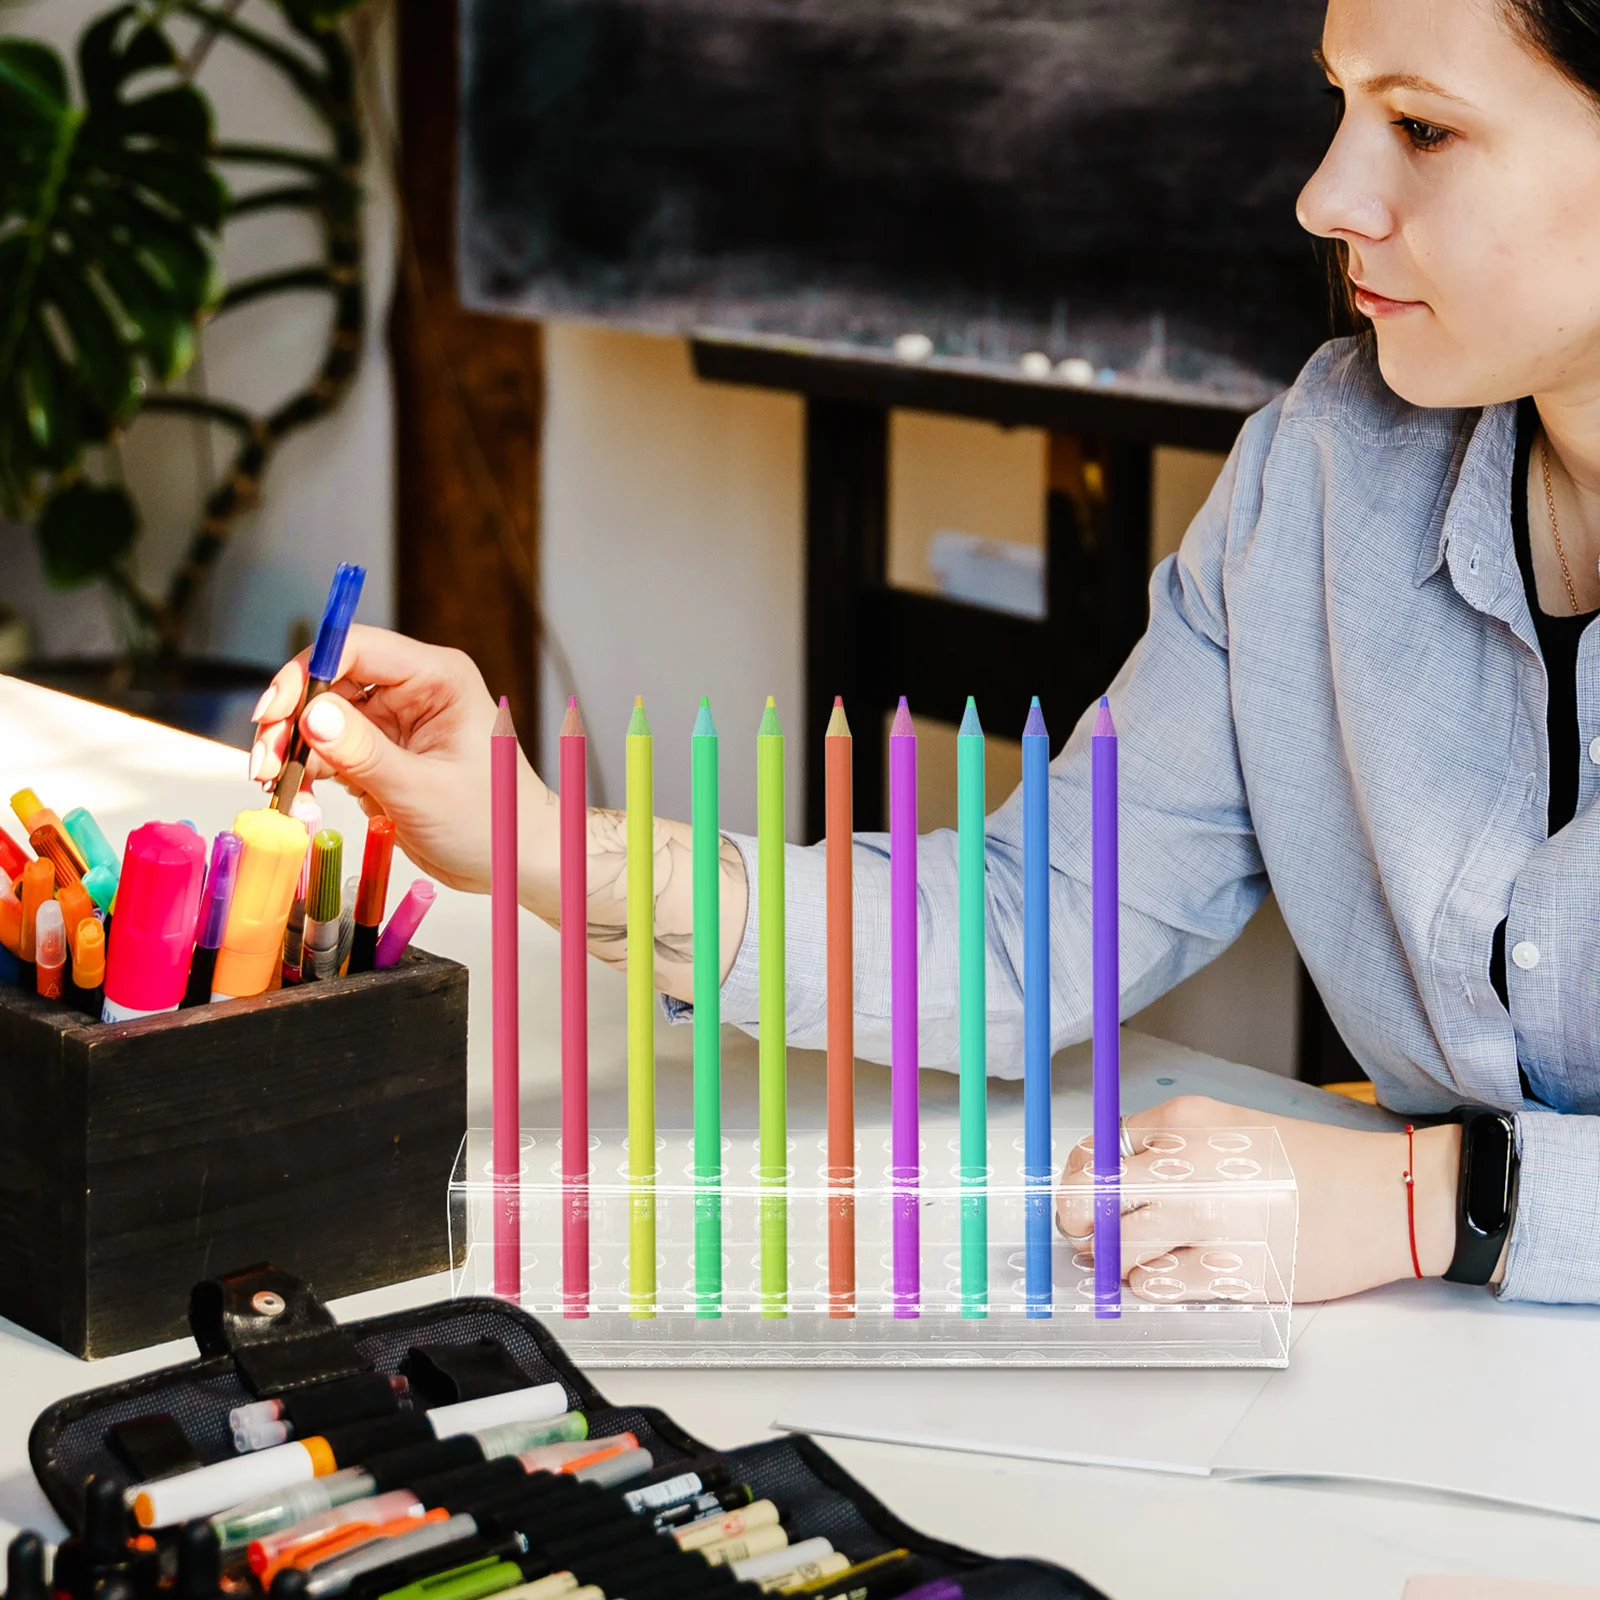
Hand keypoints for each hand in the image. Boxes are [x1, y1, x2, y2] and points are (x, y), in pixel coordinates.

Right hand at [248, 626, 553, 897]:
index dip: (306, 672)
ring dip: (294, 751)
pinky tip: (304, 802)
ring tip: (282, 791)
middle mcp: (415, 689)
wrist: (515, 860)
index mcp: (438, 677)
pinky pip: (331, 750)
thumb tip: (311, 715)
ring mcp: (396, 721)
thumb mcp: (422, 789)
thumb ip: (364, 753)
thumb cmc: (495, 821)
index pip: (357, 648)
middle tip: (265, 762)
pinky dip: (310, 773)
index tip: (273, 712)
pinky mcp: (383, 751)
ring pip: (322, 718)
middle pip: (329, 682)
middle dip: (290, 720)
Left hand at [1055, 1094, 1464, 1302]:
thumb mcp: (1231, 1126)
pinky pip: (1158, 1285)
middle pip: (1090, 1201)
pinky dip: (1154, 1285)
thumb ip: (1169, 1145)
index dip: (1075, 1183)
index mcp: (1183, 1123)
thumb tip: (1109, 1181)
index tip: (1075, 1201)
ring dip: (1119, 1259)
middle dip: (1081, 1224)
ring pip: (1118, 1249)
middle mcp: (1185, 1166)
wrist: (1383, 1198)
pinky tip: (1175, 1274)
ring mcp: (1206, 1220)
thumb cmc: (1310, 1164)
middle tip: (1088, 1237)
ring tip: (1139, 1258)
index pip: (1095, 1151)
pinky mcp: (1230, 1270)